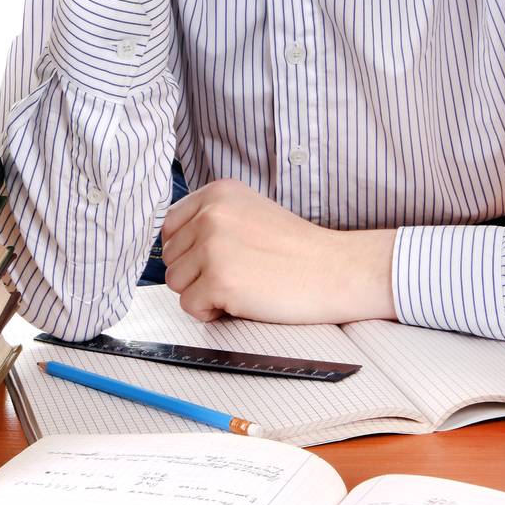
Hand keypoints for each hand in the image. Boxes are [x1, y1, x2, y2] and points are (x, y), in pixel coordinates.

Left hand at [161, 178, 397, 324]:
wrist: (334, 269)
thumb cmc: (296, 248)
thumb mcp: (250, 211)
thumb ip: (213, 218)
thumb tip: (174, 243)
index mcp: (218, 192)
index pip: (170, 225)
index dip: (185, 249)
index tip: (209, 259)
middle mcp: (211, 213)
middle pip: (170, 256)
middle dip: (194, 273)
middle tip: (233, 275)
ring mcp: (213, 246)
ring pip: (175, 282)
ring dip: (201, 293)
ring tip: (238, 287)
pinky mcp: (219, 280)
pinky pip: (190, 307)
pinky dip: (211, 313)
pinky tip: (240, 302)